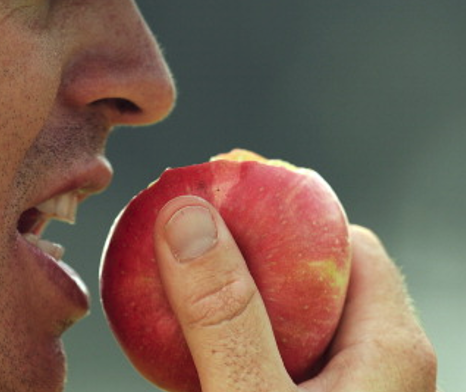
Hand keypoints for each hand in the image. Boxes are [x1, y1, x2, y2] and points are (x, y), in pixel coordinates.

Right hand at [153, 197, 437, 391]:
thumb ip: (223, 316)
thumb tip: (186, 218)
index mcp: (391, 349)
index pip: (347, 239)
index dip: (281, 209)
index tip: (218, 198)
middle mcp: (381, 368)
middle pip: (314, 278)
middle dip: (245, 255)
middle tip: (182, 243)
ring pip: (291, 322)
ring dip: (232, 303)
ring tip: (175, 289)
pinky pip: (276, 361)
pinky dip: (233, 345)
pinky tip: (190, 352)